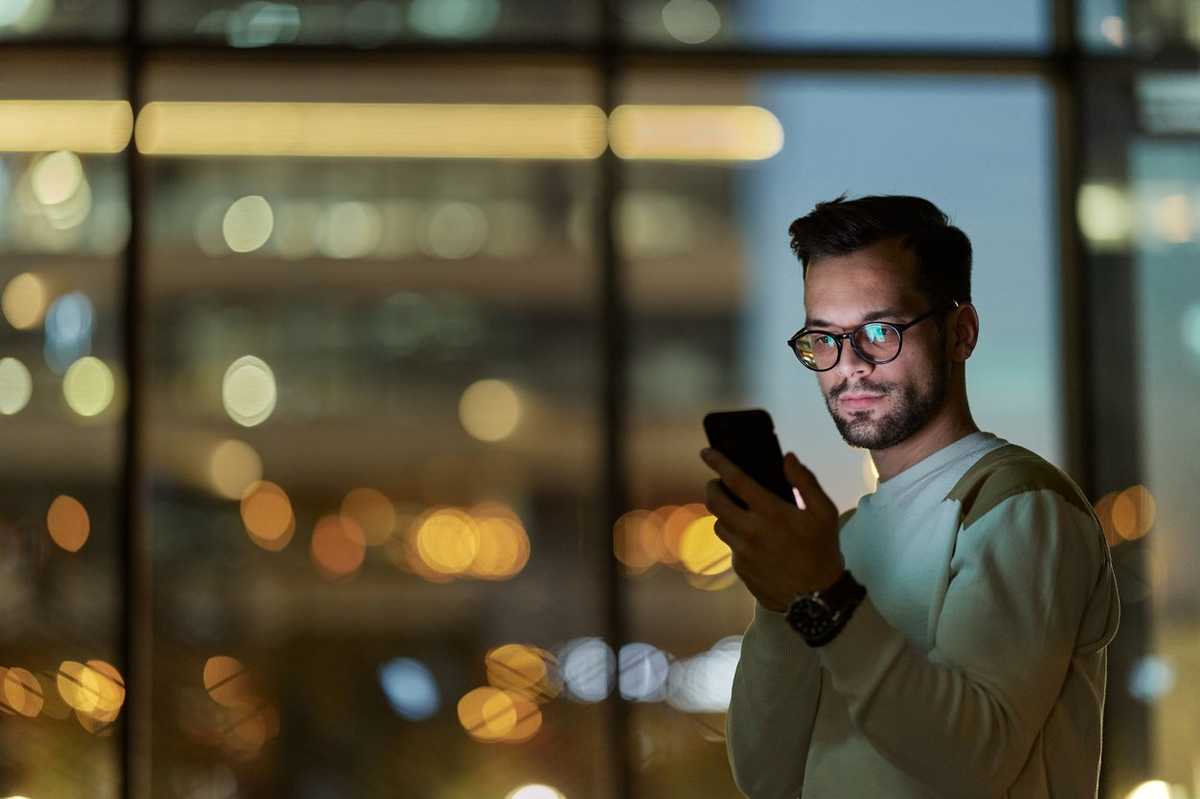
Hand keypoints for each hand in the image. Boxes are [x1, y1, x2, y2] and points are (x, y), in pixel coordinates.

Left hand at [700, 447, 844, 612]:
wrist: (816, 598)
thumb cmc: (822, 550)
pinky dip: (735, 535)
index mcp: (770, 512)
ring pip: (718, 524)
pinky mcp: (739, 568)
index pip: (735, 480)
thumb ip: (805, 482)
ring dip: (722, 512)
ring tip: (736, 510)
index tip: (706, 452)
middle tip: (719, 483)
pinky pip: (729, 545)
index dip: (718, 463)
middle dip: (712, 487)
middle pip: (714, 502)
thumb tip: (788, 458)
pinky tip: (751, 537)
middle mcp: (750, 530)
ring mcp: (741, 551)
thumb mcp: (824, 512)